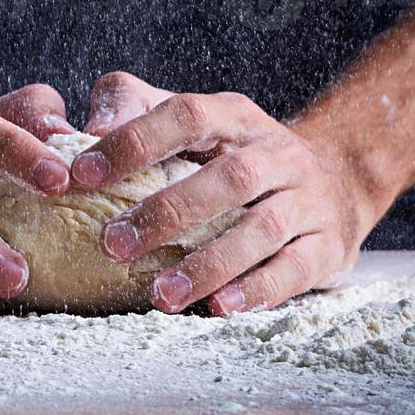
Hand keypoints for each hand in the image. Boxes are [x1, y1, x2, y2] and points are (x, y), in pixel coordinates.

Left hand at [73, 72, 389, 315]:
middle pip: (229, 177)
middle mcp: (277, 153)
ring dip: (209, 263)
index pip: (187, 114)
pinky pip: (295, 269)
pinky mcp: (328, 246)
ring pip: (262, 229)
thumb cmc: (235, 153)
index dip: (135, 141)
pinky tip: (219, 308)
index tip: (81, 173)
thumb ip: (133, 107)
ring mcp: (308, 199)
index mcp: (236, 117)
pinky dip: (257, 290)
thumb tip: (76, 130)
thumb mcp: (194, 120)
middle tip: (111, 245)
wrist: (339, 177)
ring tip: (160, 294)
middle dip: (167, 212)